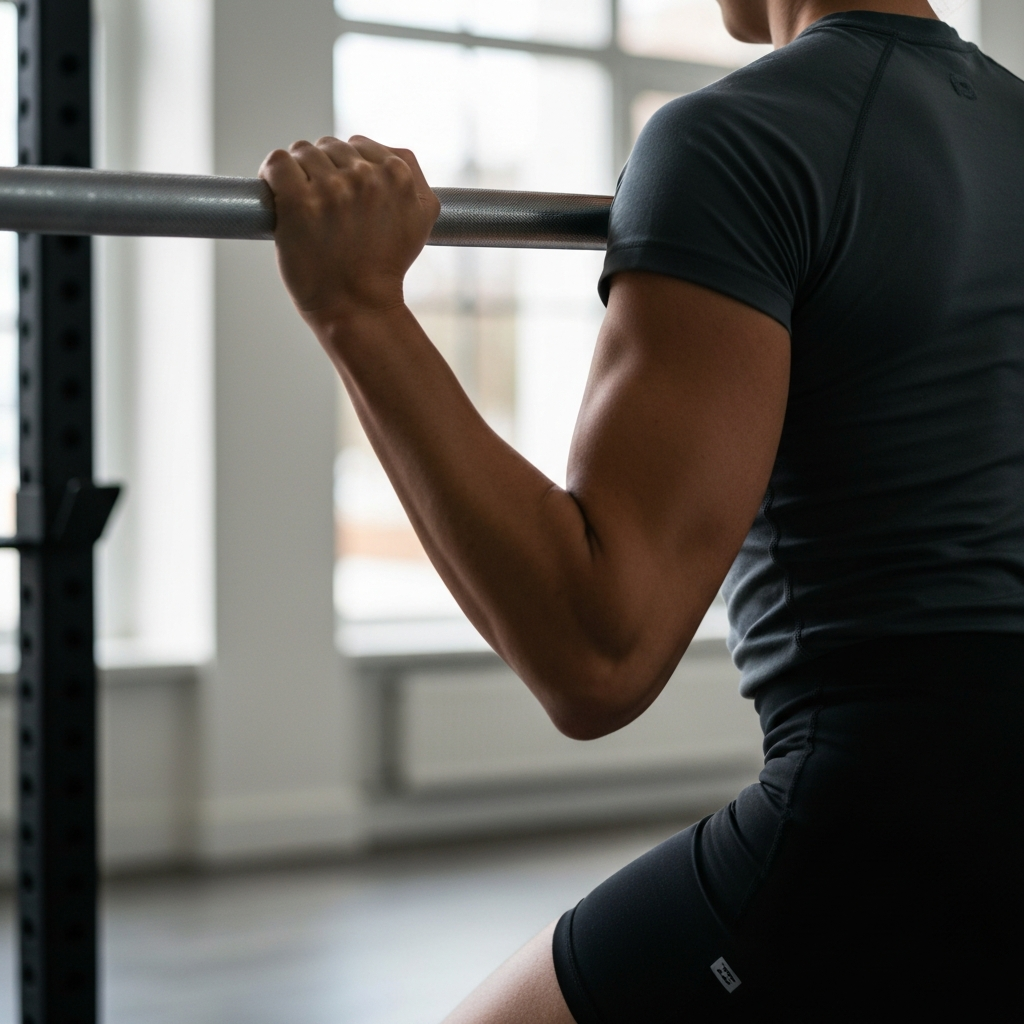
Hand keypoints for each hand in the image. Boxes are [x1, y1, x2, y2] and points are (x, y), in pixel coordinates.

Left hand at [259, 135, 439, 328]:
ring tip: (306, 208)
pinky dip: (272, 175)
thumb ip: (413, 180)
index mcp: (399, 176)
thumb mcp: (420, 222)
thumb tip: (389, 154)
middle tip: (324, 208)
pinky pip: (278, 163)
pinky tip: (278, 195)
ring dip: (299, 176)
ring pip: (303, 152)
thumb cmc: (383, 268)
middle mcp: (368, 178)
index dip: (346, 168)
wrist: (358, 307)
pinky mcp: (300, 202)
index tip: (342, 194)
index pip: (359, 145)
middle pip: (329, 147)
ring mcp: (333, 189)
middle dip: (323, 171)